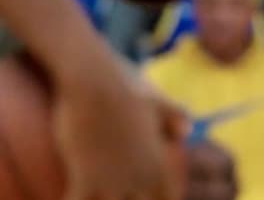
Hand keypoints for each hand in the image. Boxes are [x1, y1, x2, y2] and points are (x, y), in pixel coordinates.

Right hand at [54, 56, 188, 199]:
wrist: (96, 84)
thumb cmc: (123, 95)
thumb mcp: (155, 108)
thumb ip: (173, 121)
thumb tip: (185, 131)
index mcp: (160, 169)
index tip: (136, 194)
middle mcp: (141, 181)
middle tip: (114, 193)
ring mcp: (113, 183)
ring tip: (95, 194)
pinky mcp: (84, 181)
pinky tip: (68, 196)